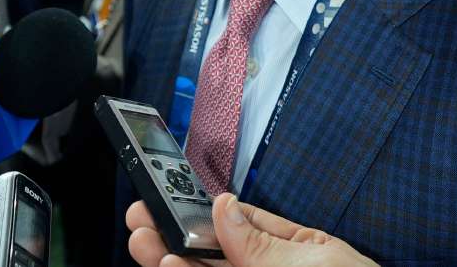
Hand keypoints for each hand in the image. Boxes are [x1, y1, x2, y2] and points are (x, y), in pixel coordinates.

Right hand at [126, 194, 377, 266]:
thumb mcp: (313, 262)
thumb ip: (262, 241)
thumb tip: (223, 206)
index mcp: (290, 249)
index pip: (235, 223)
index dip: (197, 210)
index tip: (165, 198)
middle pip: (210, 254)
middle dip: (172, 236)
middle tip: (142, 222)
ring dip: (172, 263)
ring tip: (149, 247)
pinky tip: (172, 266)